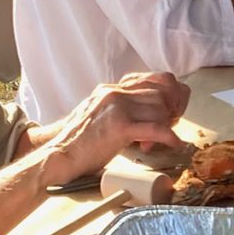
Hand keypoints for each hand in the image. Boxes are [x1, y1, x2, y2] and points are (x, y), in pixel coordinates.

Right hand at [38, 72, 191, 186]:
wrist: (59, 155)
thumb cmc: (81, 143)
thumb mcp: (101, 117)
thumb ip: (122, 110)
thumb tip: (151, 114)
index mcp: (110, 89)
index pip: (153, 78)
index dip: (170, 93)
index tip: (173, 110)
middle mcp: (114, 92)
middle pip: (161, 92)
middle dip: (172, 109)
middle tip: (171, 126)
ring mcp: (116, 107)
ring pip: (160, 108)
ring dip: (167, 125)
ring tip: (161, 139)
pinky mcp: (119, 126)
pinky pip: (156, 127)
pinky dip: (169, 137)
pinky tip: (174, 144)